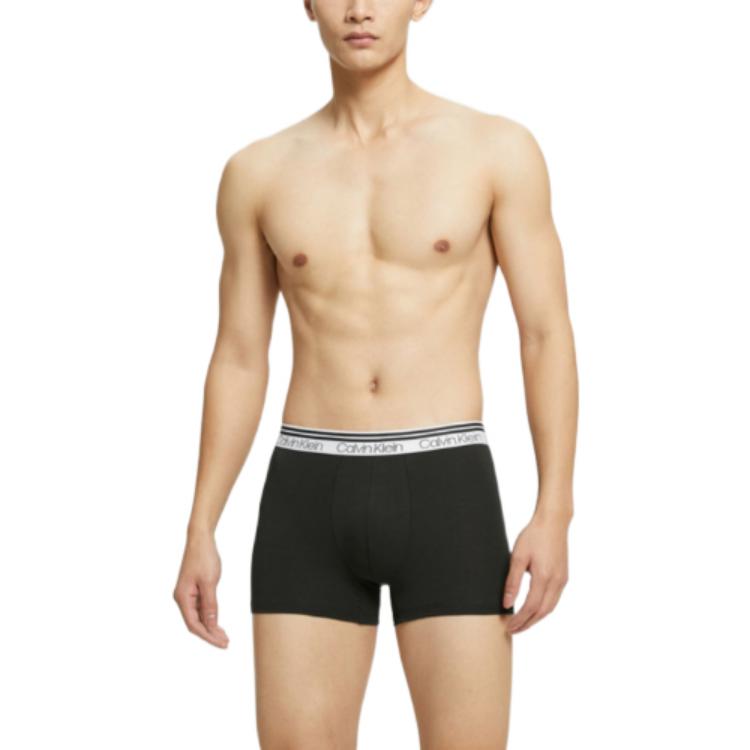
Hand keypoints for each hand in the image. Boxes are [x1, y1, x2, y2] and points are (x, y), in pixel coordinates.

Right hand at [173, 531, 229, 647]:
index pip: (194, 625)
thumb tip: (210, 625)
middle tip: (226, 643)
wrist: (201, 539)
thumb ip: (210, 605)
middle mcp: (182, 598)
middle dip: (210, 634)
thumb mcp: (209, 582)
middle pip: (195, 623)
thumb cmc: (204, 557)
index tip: (221, 643)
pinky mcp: (193, 590)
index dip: (207, 636)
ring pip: (198, 617)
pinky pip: (201, 608)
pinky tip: (218, 623)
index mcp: (182, 597)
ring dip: (211, 627)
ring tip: (225, 637)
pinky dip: (210, 616)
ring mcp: (187, 594)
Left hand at [503, 508, 569, 633]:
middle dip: (527, 624)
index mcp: (544, 577)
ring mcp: (562, 580)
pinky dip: (543, 609)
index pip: (530, 607)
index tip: (508, 627)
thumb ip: (512, 581)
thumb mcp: (517, 556)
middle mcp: (557, 582)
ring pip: (550, 608)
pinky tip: (534, 609)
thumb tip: (506, 603)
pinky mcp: (564, 576)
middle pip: (542, 612)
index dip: (519, 620)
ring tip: (521, 623)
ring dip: (536, 618)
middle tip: (512, 630)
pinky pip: (554, 599)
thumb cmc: (533, 535)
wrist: (553, 522)